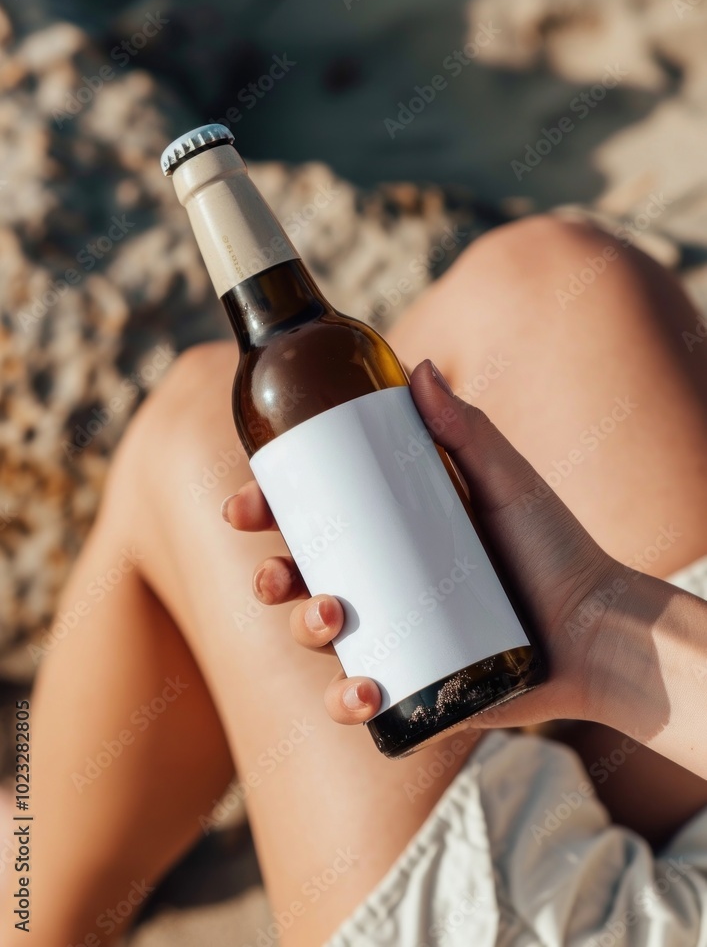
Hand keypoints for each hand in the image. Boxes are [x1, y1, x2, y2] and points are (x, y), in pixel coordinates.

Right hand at [223, 359, 625, 729]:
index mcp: (391, 533)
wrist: (601, 629)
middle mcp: (385, 585)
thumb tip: (416, 366)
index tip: (244, 505)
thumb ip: (465, 428)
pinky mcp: (417, 688)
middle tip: (276, 574)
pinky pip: (364, 700)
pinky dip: (348, 701)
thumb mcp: (507, 482)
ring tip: (331, 618)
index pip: (313, 519)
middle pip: (302, 580)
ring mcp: (397, 638)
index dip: (267, 513)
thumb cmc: (555, 549)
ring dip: (304, 631)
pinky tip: (363, 690)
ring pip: (322, 640)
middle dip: (271, 578)